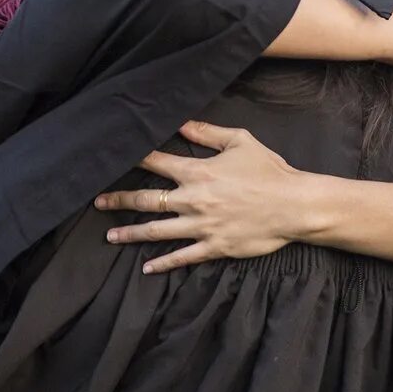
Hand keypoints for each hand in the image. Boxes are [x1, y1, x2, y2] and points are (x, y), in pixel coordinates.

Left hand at [95, 122, 301, 272]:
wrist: (294, 205)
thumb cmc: (270, 170)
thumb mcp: (241, 141)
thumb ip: (208, 133)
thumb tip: (182, 124)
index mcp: (198, 172)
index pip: (156, 163)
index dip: (133, 158)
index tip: (112, 157)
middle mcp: (194, 200)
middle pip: (147, 200)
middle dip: (119, 201)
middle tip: (98, 203)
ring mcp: (202, 226)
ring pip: (157, 231)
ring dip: (131, 233)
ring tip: (111, 236)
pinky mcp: (214, 247)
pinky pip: (182, 256)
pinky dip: (163, 263)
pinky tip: (147, 268)